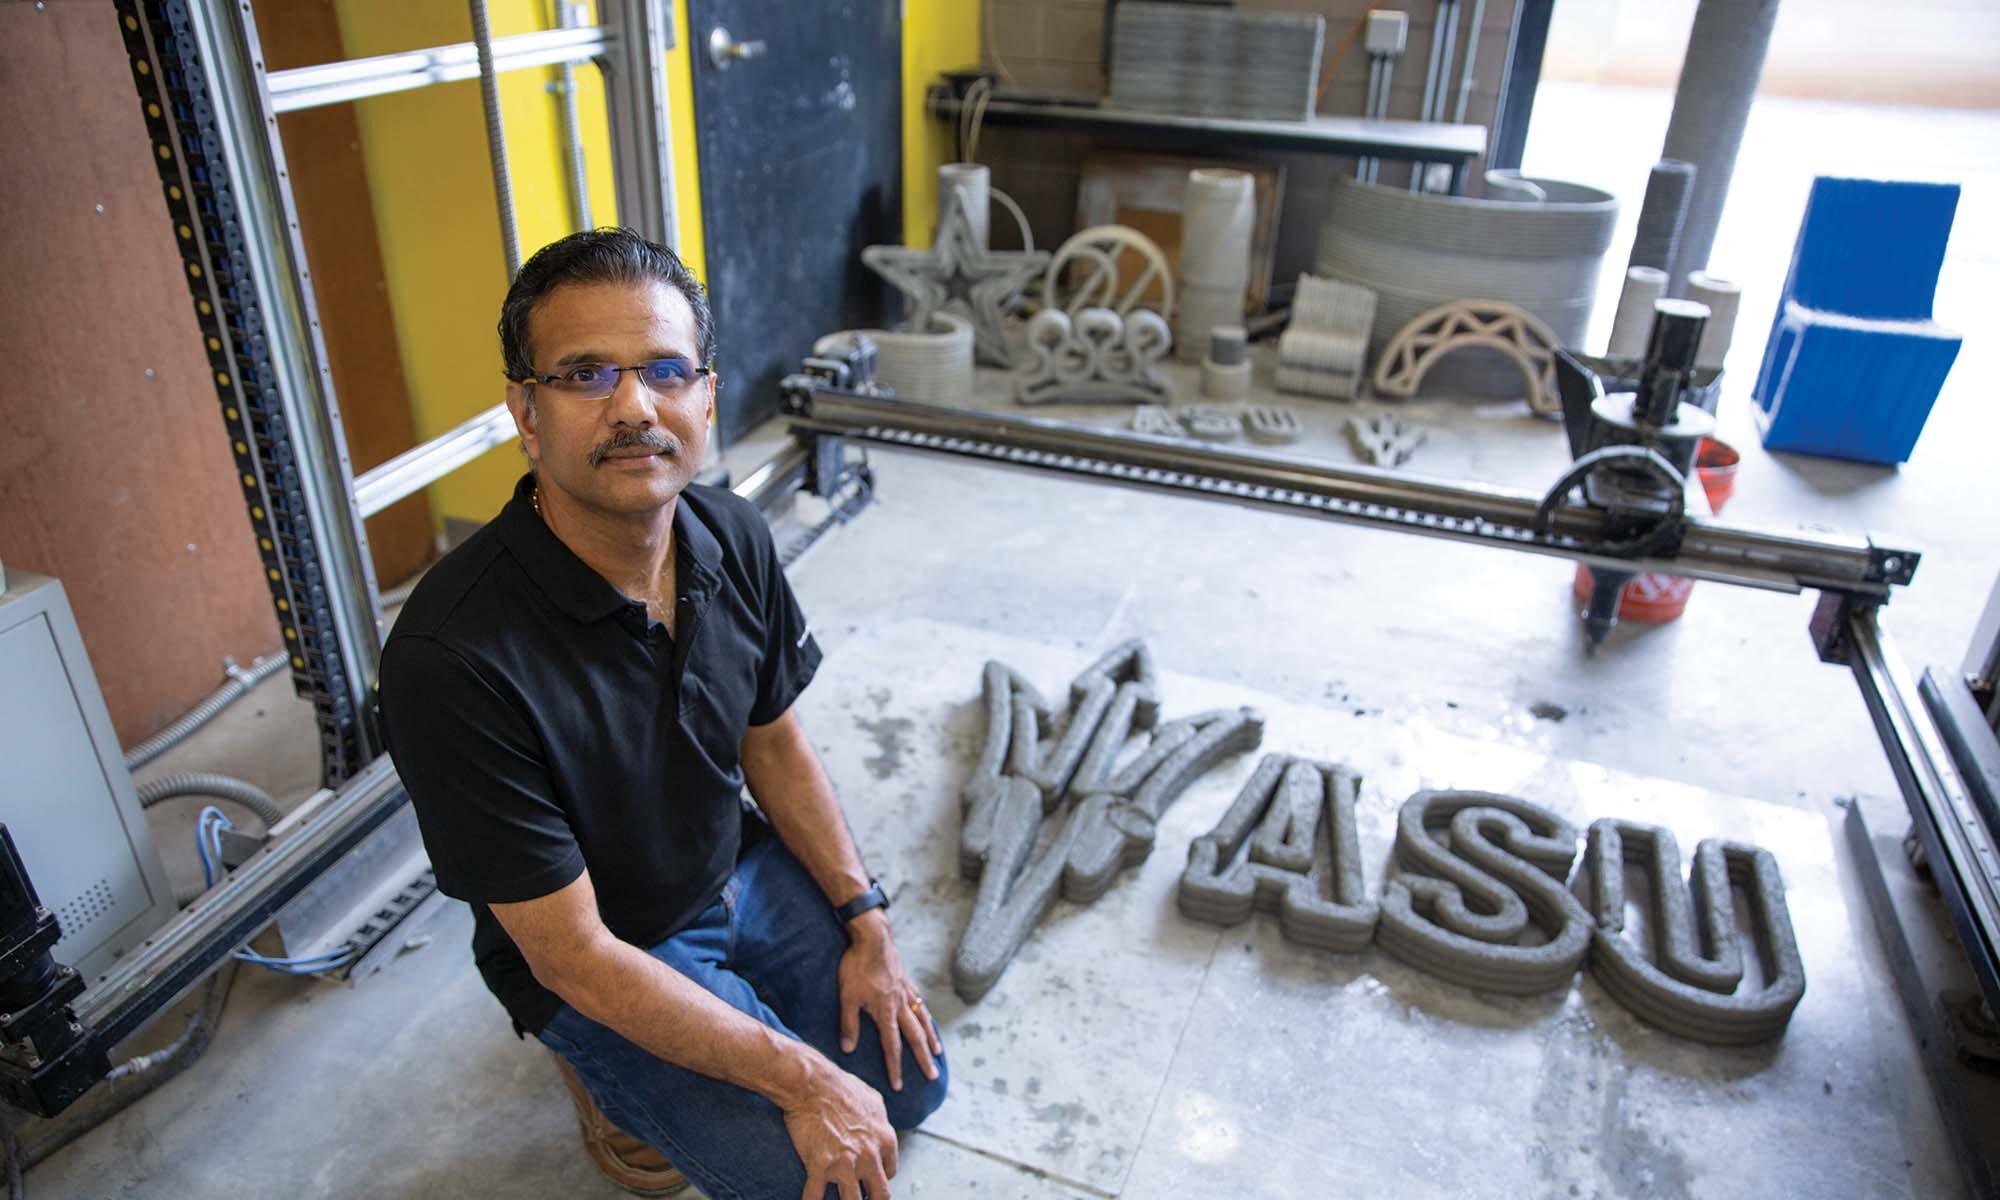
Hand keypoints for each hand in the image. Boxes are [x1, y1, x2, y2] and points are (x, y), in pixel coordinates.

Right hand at [782, 1055, 896, 1199]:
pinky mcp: (820, 1166)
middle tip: (862, 1197)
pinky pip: (815, 1198)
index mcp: (885, 1140)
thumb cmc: (840, 1087)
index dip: (878, 1177)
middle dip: (872, 1199)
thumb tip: (882, 1129)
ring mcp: (845, 1164)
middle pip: (880, 1195)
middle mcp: (869, 1156)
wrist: (812, 1083)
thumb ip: (882, 1120)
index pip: (890, 1172)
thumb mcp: (873, 1099)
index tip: (868, 1178)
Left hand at [837, 912, 943, 1091]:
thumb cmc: (856, 967)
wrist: (872, 937)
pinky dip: (926, 1015)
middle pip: (915, 1037)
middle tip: (932, 1076)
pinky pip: (920, 1003)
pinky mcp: (906, 982)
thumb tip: (848, 1049)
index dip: (894, 1067)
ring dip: (930, 1038)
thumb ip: (849, 1024)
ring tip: (937, 1052)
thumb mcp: (847, 997)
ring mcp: (906, 993)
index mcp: (886, 1012)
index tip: (898, 1086)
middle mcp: (901, 1005)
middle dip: (922, 1059)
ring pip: (922, 1020)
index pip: (892, 1046)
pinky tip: (927, 1018)